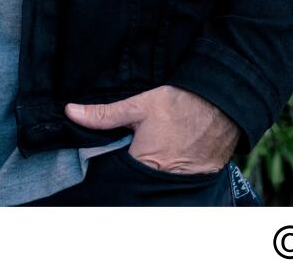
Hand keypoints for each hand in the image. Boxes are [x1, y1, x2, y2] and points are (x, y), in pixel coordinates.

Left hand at [64, 85, 238, 173]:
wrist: (223, 106)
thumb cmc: (180, 104)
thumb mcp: (138, 105)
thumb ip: (104, 114)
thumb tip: (70, 112)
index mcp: (142, 164)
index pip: (114, 177)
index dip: (106, 170)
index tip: (104, 161)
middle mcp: (160, 180)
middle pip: (133, 185)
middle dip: (126, 177)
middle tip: (128, 157)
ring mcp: (179, 185)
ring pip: (152, 188)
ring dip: (145, 179)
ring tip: (148, 159)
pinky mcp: (195, 182)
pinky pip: (172, 187)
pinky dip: (166, 178)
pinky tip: (166, 161)